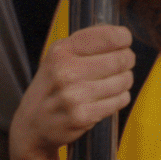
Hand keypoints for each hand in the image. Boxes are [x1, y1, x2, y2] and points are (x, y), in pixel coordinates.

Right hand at [14, 24, 138, 159]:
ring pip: (123, 81)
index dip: (124, 38)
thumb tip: (120, 35)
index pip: (108, 37)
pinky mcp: (83, 116)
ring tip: (116, 82)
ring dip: (125, 80)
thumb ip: (85, 43)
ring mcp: (74, 96)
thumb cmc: (52, 87)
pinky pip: (119, 100)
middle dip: (127, 60)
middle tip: (124, 63)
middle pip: (120, 59)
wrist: (32, 124)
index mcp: (61, 51)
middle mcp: (66, 71)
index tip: (124, 42)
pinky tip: (110, 97)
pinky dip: (120, 98)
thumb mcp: (58, 57)